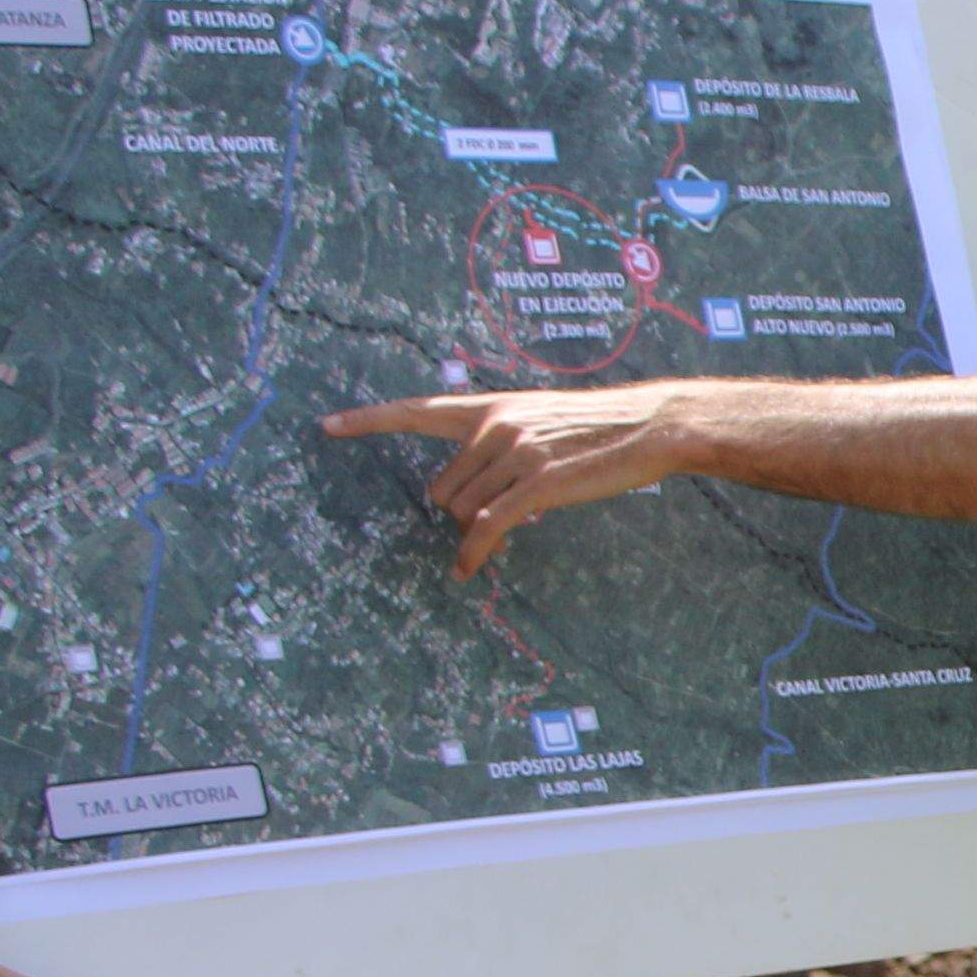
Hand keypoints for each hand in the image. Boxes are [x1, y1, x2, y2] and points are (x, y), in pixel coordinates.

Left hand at [323, 385, 710, 573]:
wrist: (650, 424)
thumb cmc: (600, 427)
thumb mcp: (541, 420)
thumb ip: (500, 441)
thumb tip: (473, 489)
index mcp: (490, 406)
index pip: (416, 410)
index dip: (368, 420)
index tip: (326, 426)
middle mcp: (494, 426)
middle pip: (441, 487)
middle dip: (458, 511)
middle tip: (495, 516)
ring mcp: (513, 454)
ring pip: (460, 510)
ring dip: (475, 529)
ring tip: (513, 523)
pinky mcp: (535, 485)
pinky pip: (486, 529)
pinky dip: (471, 554)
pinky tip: (467, 570)